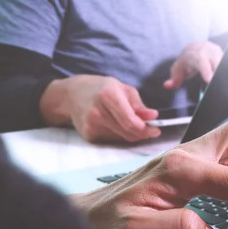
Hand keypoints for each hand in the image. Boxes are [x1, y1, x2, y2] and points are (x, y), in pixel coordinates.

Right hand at [41, 75, 160, 142]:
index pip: (131, 122)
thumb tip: (153, 116)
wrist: (71, 95)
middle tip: (150, 129)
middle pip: (128, 133)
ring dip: (131, 134)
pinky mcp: (89, 136)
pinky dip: (119, 135)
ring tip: (130, 122)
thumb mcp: (122, 88)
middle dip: (142, 133)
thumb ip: (138, 104)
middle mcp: (98, 113)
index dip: (146, 129)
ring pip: (122, 139)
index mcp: (108, 96)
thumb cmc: (100, 88)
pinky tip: (115, 125)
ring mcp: (91, 126)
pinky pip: (112, 140)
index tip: (156, 129)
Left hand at [163, 41, 223, 89]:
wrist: (196, 48)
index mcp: (196, 54)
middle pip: (217, 61)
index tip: (209, 80)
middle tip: (218, 87)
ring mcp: (218, 52)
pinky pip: (227, 64)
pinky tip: (226, 82)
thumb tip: (167, 85)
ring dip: (223, 75)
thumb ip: (174, 79)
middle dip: (218, 74)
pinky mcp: (224, 55)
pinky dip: (226, 73)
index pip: (202, 62)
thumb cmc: (187, 61)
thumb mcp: (178, 70)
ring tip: (223, 86)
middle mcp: (209, 51)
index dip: (206, 71)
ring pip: (224, 63)